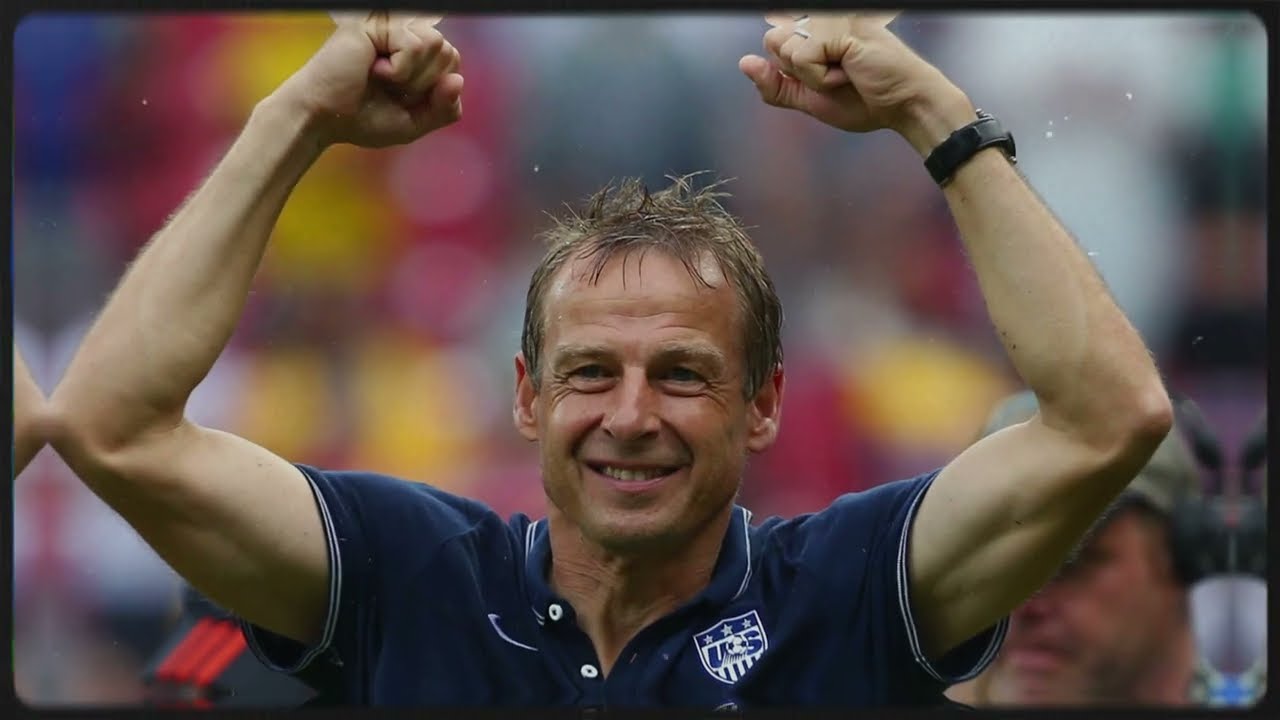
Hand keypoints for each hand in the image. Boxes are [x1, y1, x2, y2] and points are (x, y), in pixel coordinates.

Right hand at [275, 12, 462, 148]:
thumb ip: (444, 108)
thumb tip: (458, 80)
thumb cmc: (362, 119)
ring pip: (437, 44)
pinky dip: (400, 69)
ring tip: (383, 78)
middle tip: (391, 89)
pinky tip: (374, 69)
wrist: (324, 119)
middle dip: (425, 83)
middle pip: (449, 52)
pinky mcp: (377, 24)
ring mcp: (390, 26)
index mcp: (414, 54)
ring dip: (413, 76)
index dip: (435, 88)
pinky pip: (415, 45)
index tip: (403, 97)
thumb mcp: (415, 123)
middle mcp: (404, 34)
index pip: (452, 61)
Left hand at [740, 13, 973, 153]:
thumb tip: (744, 63)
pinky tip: (849, 72)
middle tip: (836, 76)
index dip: (789, 68)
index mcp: (815, 28)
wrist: (901, 107)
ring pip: (784, 49)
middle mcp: (820, 17)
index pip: (774, 39)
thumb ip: (776, 85)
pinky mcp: (837, 27)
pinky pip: (801, 59)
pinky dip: (821, 78)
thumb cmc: (864, 100)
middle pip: (773, 41)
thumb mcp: (809, 98)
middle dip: (798, 72)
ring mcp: (829, 18)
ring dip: (811, 77)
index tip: (831, 73)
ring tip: (844, 73)